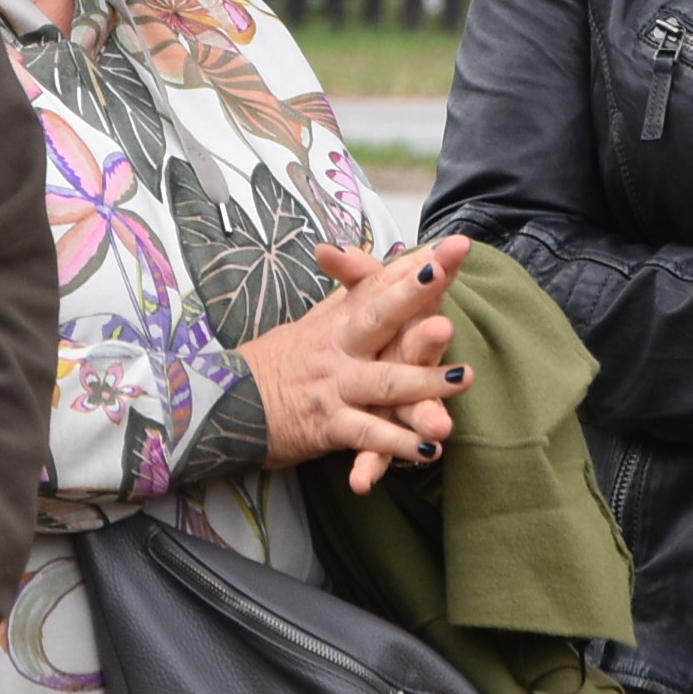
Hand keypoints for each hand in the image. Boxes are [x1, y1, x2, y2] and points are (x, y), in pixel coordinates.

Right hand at [259, 236, 466, 490]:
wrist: (229, 401)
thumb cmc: (281, 360)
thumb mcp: (315, 321)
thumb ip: (348, 292)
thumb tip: (361, 252)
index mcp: (339, 319)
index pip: (380, 284)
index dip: (416, 264)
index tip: (452, 244)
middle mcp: (338, 347)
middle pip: (379, 316)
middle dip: (414, 295)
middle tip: (445, 276)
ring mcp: (334, 385)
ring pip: (384, 382)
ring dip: (424, 381)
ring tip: (464, 377)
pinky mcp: (328, 425)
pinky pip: (368, 434)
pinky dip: (398, 444)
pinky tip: (430, 449)